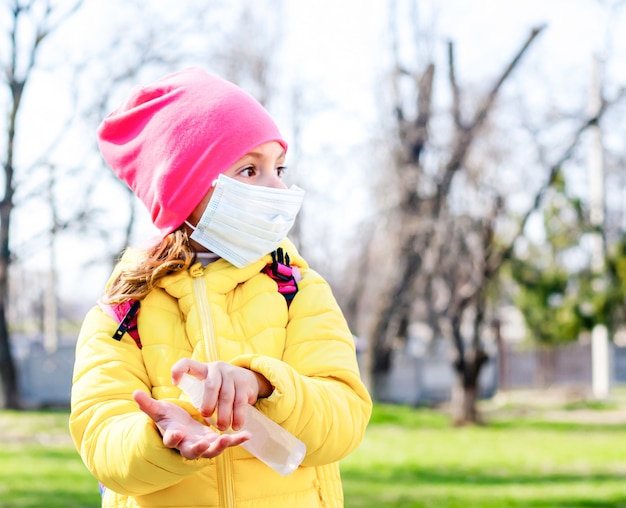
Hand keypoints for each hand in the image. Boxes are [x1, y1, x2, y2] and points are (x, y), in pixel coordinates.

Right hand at [133, 390, 249, 458]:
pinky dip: (237, 441)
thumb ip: (148, 404)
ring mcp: (202, 446)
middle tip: (204, 445)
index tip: (175, 433)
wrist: (183, 430)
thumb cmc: (170, 420)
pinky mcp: (215, 443)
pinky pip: (227, 444)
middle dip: (198, 449)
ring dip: (220, 446)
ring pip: (211, 450)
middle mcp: (187, 445)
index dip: (173, 438)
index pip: (171, 440)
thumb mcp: (160, 412)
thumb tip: (134, 393)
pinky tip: (247, 435)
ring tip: (229, 438)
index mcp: (173, 437)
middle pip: (192, 451)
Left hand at [171, 358, 272, 431]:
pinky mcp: (244, 383)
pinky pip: (240, 401)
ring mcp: (232, 374)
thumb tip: (153, 402)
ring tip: (222, 428)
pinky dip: (238, 415)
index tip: (174, 383)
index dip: (179, 370)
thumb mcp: (204, 384)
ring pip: (226, 396)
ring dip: (224, 414)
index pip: (187, 364)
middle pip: (211, 385)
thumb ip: (193, 392)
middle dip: (208, 403)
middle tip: (206, 416)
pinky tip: (236, 426)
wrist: (247, 378)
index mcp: (203, 369)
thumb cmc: (218, 386)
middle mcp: (217, 368)